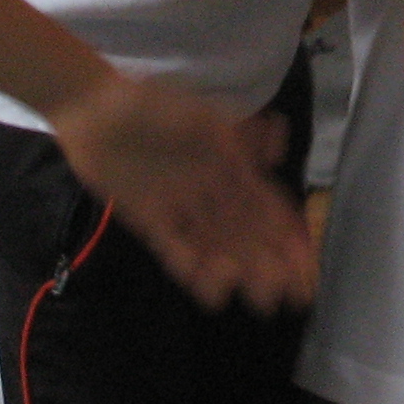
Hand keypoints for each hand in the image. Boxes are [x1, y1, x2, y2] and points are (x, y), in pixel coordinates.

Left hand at [43, 71, 315, 312]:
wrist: (96, 109)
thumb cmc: (153, 104)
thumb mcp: (203, 115)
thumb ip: (238, 136)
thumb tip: (277, 151)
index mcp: (230, 164)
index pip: (268, 206)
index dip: (289, 234)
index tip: (308, 261)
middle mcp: (210, 190)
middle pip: (248, 233)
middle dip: (273, 262)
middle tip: (293, 293)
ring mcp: (180, 207)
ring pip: (218, 246)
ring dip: (241, 271)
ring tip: (260, 299)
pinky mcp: (148, 218)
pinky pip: (174, 248)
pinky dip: (193, 269)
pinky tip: (212, 291)